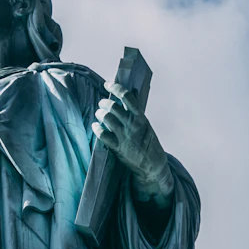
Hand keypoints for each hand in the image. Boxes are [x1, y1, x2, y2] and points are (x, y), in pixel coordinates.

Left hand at [92, 81, 173, 207]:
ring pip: (106, 118)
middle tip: (102, 104)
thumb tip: (125, 98)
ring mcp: (124, 136)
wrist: (152, 165)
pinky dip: (97, 128)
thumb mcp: (145, 125)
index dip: (115, 87)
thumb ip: (135, 113)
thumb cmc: (148, 143)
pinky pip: (102, 134)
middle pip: (112, 106)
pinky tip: (95, 126)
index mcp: (140, 117)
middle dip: (104, 103)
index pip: (126, 97)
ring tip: (99, 114)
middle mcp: (132, 124)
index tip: (107, 84)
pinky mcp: (117, 147)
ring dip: (99, 114)